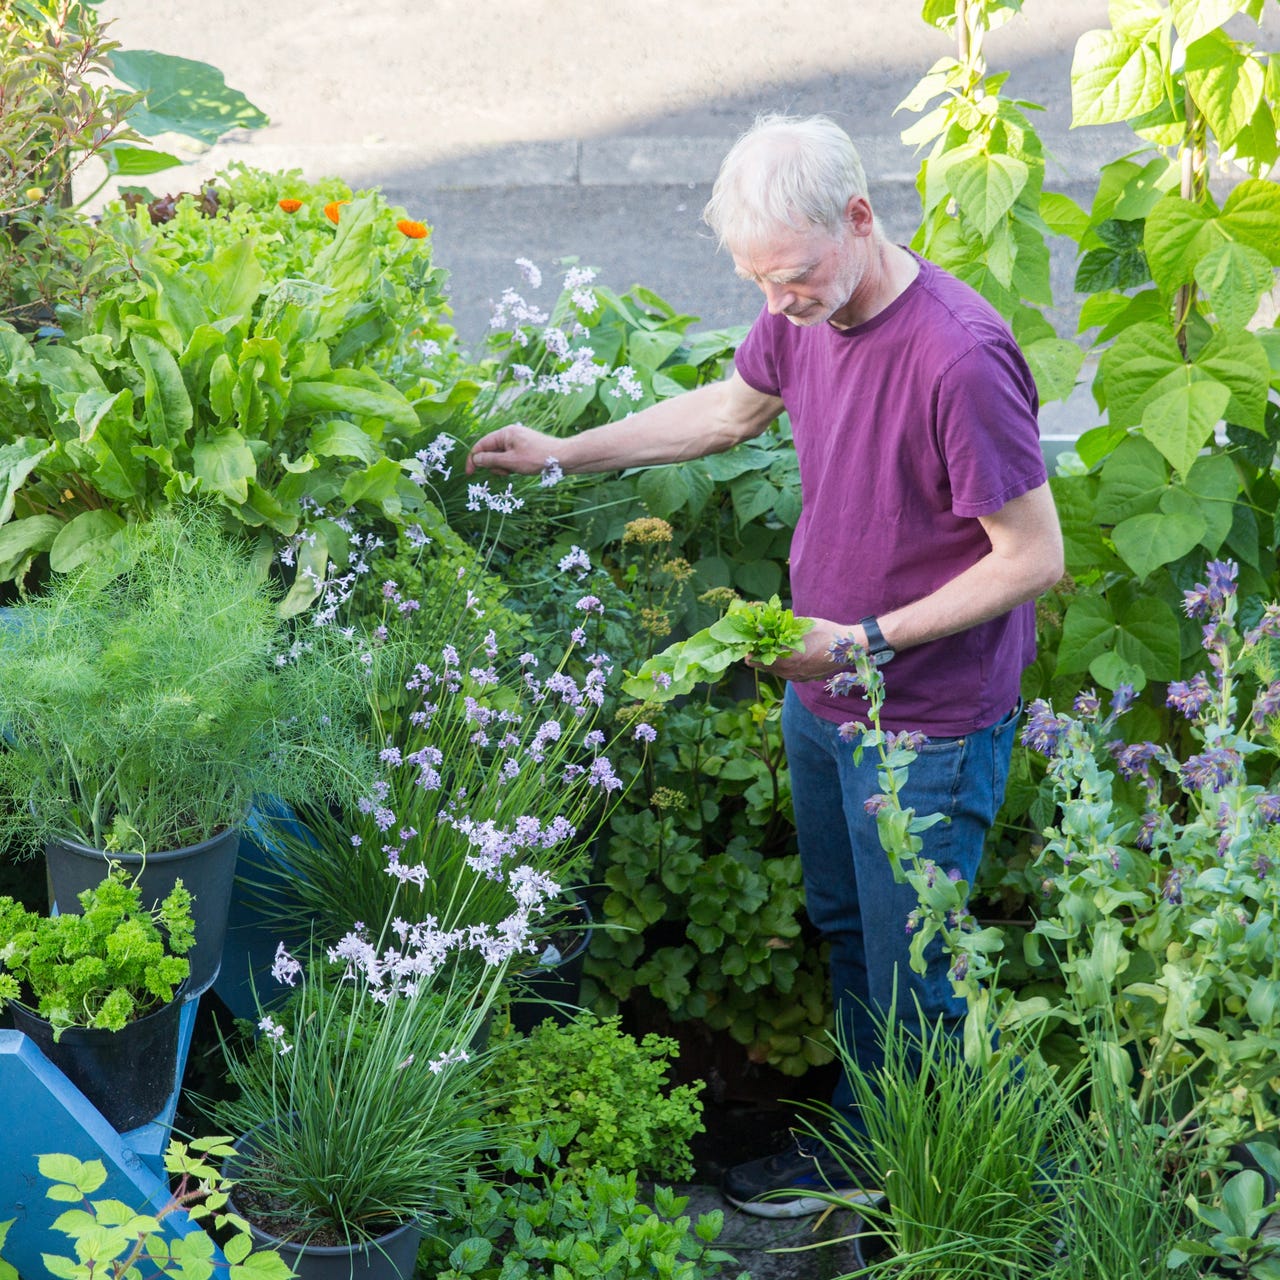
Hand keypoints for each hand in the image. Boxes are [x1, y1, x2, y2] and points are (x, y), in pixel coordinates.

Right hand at [465, 424, 559, 475]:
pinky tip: (521, 470)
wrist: (563, 458)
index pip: (481, 445)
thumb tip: (476, 459)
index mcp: (505, 433)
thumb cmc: (538, 458)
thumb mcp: (511, 462)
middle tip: (506, 472)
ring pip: (500, 457)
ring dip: (503, 467)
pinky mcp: (524, 449)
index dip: (473, 459)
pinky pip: (510, 459)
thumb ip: (491, 460)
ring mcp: (517, 442)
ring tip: (516, 471)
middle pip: (490, 452)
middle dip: (494, 465)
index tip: (470, 474)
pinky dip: (511, 467)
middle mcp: (510, 435)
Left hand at [746, 618, 864, 681]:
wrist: (849, 649)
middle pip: (762, 666)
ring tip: (768, 647)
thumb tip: (765, 622)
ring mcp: (796, 677)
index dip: (749, 650)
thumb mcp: (803, 624)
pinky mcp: (803, 679)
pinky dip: (780, 665)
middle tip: (756, 643)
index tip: (748, 641)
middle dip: (757, 654)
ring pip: (774, 671)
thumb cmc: (827, 633)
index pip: (756, 659)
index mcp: (787, 658)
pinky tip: (783, 654)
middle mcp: (789, 671)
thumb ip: (783, 626)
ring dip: (769, 660)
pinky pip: (785, 673)